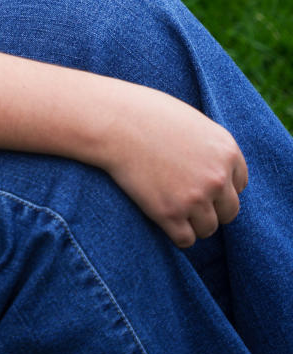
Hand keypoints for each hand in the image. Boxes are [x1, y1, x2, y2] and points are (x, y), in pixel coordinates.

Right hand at [98, 82, 247, 248]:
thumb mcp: (191, 122)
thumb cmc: (147, 114)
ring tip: (170, 203)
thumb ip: (211, 149)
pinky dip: (176, 233)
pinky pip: (186, 239)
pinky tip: (162, 216)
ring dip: (193, 221)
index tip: (198, 179)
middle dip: (211, 207)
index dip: (219, 184)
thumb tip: (220, 176)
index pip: (239, 184)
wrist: (113, 120)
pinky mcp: (170, 214)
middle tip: (184, 195)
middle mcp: (217, 177)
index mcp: (226, 151)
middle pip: (229, 211)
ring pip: (208, 228)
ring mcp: (195, 198)